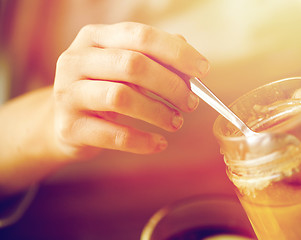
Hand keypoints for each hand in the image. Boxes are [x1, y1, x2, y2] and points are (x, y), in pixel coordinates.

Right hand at [53, 22, 208, 158]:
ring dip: (158, 112)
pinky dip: (142, 140)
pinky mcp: (70, 127)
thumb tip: (191, 66)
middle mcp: (76, 60)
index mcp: (94, 37)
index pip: (141, 36)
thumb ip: (155, 59)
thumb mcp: (124, 66)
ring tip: (176, 122)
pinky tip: (158, 143)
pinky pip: (113, 135)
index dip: (176, 52)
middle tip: (190, 103)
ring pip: (122, 98)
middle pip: (133, 65)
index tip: (203, 70)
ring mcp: (68, 93)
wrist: (65, 119)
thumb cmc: (103, 87)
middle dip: (170, 85)